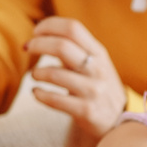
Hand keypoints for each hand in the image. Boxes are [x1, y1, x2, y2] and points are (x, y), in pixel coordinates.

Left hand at [25, 18, 126, 137]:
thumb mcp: (94, 63)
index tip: (36, 32)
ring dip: (37, 72)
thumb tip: (40, 34)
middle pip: (62, 46)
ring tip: (34, 75)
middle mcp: (97, 69)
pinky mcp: (86, 111)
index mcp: (98, 52)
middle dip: (38, 44)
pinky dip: (39, 94)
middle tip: (27, 48)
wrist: (118, 120)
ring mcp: (93, 90)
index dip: (49, 26)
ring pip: (54, 74)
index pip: (72, 28)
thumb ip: (73, 49)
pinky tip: (36, 92)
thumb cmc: (97, 86)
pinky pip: (55, 100)